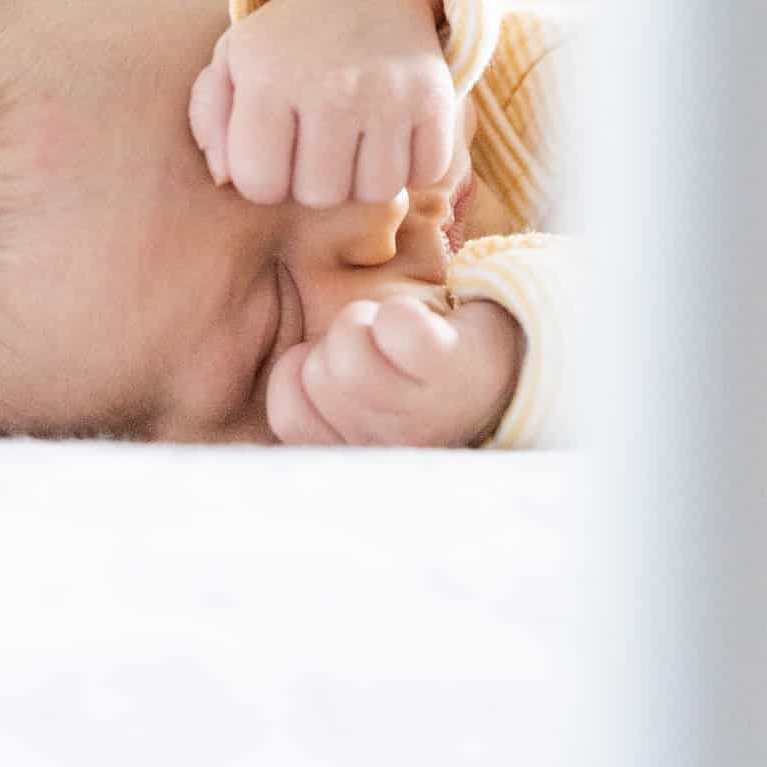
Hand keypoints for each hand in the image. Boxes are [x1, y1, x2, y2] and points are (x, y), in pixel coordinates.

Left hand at [188, 0, 455, 205]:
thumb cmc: (289, 41)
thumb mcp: (233, 61)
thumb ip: (211, 119)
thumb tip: (224, 178)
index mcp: (268, 80)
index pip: (260, 185)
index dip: (265, 178)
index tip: (276, 151)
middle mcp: (331, 88)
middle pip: (320, 195)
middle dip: (314, 180)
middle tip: (318, 145)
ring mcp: (388, 93)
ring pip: (376, 191)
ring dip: (364, 177)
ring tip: (356, 143)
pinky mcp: (435, 97)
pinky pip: (426, 172)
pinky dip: (412, 165)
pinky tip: (394, 137)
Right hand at [265, 296, 522, 446]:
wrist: (501, 364)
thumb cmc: (409, 376)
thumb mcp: (350, 402)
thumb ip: (304, 401)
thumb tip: (264, 366)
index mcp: (354, 453)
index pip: (289, 409)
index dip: (305, 372)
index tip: (342, 371)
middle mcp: (386, 446)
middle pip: (318, 371)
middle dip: (339, 343)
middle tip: (380, 353)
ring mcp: (421, 413)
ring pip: (348, 346)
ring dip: (367, 322)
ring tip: (398, 339)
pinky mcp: (452, 370)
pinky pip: (395, 326)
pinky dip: (402, 314)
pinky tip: (425, 332)